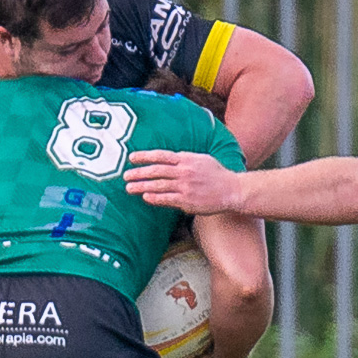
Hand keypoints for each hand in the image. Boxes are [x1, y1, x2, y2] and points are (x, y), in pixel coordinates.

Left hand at [124, 150, 245, 214]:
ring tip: (129, 188)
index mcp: (186, 159)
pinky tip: (145, 197)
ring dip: (141, 186)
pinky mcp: (187, 200)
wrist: (231, 190)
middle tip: (125, 176)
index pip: (160, 156)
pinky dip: (154, 197)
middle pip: (156, 171)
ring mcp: (185, 186)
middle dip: (138, 173)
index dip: (144, 156)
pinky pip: (167, 199)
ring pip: (158, 185)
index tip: (131, 158)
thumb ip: (184, 158)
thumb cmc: (217, 175)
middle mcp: (184, 171)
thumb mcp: (201, 159)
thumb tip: (169, 159)